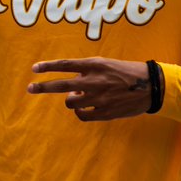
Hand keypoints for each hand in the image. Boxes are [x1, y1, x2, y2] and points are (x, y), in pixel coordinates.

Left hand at [27, 57, 151, 120]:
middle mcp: (94, 81)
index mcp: (94, 65)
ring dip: (70, 100)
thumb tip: (71, 86)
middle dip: (42, 87)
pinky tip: (84, 108)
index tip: (34, 68)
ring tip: (78, 96)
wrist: (150, 86)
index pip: (65, 65)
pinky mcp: (105, 112)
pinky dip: (79, 112)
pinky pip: (82, 115)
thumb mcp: (105, 64)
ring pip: (70, 102)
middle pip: (61, 85)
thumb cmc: (125, 73)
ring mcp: (99, 97)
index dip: (48, 66)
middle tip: (30, 88)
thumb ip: (86, 71)